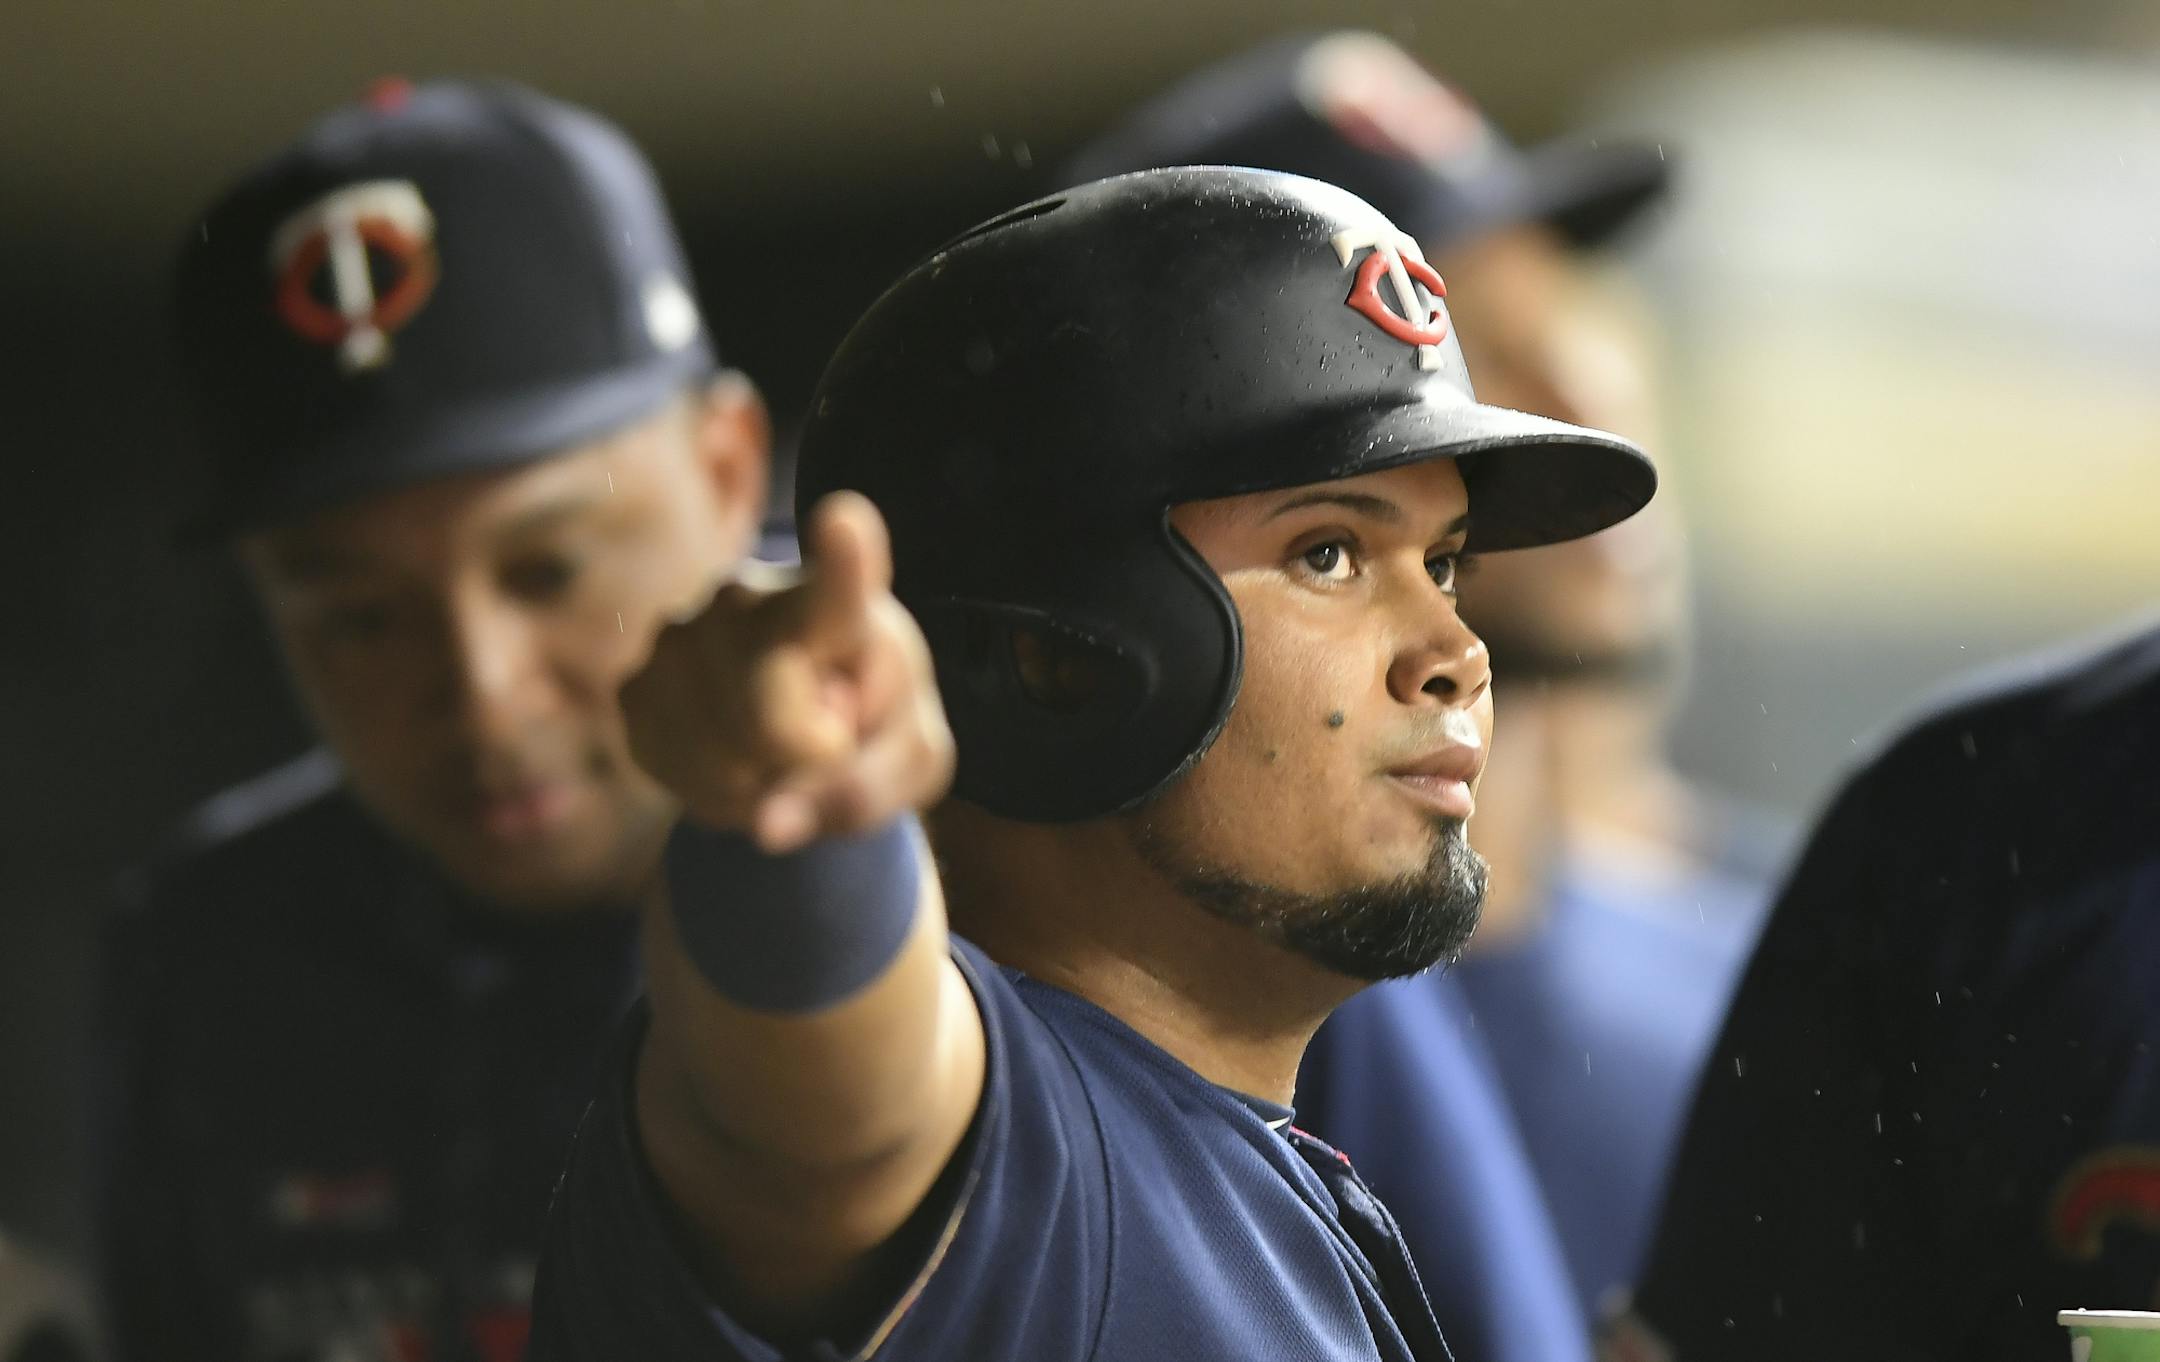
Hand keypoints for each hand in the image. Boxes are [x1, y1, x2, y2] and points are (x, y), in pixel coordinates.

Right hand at [623, 492, 954, 852]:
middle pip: (770, 721)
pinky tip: (734, 756)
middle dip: (805, 762)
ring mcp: (678, 635)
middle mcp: (747, 598)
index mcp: (840, 605)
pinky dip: (712, 793)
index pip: (840, 587)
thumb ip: (871, 786)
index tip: (846, 521)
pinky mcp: (635, 683)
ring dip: (758, 785)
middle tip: (828, 739)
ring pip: (718, 760)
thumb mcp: (910, 760)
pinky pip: (672, 775)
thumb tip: (771, 825)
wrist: (804, 713)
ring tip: (780, 747)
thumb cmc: (873, 722)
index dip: (845, 558)